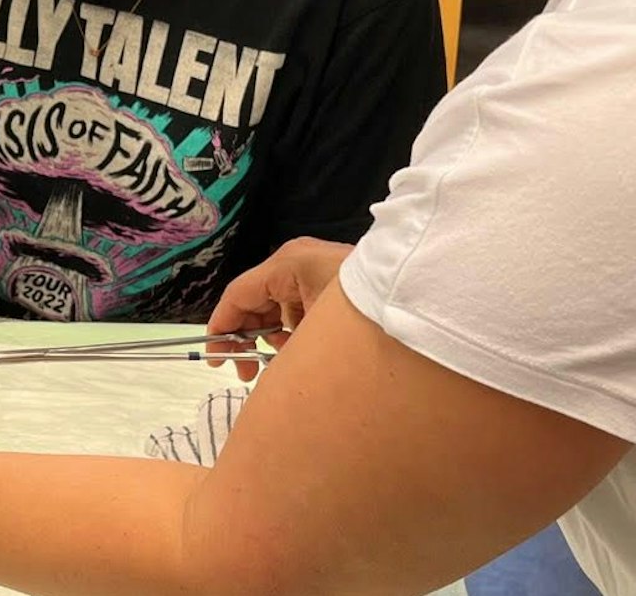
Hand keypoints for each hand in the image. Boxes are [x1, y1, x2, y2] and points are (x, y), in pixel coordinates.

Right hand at [207, 236, 354, 380]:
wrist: (420, 296)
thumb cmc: (363, 313)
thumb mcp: (313, 333)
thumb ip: (277, 345)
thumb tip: (253, 366)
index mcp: (286, 265)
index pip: (238, 295)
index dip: (221, 327)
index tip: (215, 357)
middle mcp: (296, 261)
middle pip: (254, 300)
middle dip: (247, 338)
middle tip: (246, 374)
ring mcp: (314, 270)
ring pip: (275, 306)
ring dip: (271, 337)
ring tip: (279, 364)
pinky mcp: (330, 282)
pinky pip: (297, 306)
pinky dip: (292, 330)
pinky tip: (299, 351)